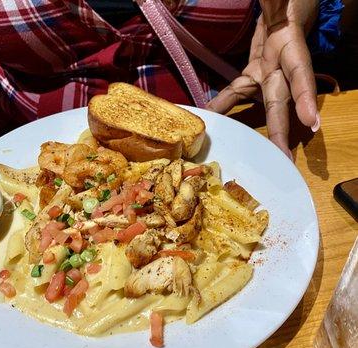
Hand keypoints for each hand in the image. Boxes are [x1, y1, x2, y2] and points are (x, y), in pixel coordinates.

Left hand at [207, 0, 319, 159]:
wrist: (282, 12)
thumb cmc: (284, 5)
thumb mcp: (281, 2)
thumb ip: (277, 2)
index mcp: (291, 48)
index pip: (301, 74)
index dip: (306, 98)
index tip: (311, 121)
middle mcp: (282, 69)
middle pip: (282, 103)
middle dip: (283, 131)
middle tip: (285, 158)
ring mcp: (269, 75)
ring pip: (266, 107)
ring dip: (263, 132)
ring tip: (262, 156)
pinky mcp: (255, 76)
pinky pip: (237, 94)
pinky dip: (224, 108)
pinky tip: (210, 119)